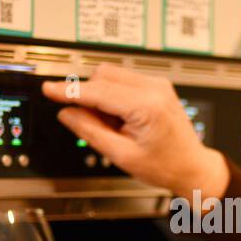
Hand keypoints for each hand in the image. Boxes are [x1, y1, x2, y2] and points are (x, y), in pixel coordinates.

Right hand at [40, 63, 228, 199]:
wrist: (191, 166)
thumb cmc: (165, 165)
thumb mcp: (121, 155)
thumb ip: (90, 131)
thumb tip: (67, 113)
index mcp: (147, 106)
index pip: (98, 90)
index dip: (69, 90)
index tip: (50, 90)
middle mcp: (154, 88)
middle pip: (102, 75)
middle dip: (89, 96)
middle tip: (95, 125)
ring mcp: (157, 84)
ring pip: (111, 75)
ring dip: (101, 95)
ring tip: (115, 125)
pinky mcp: (156, 85)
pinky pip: (122, 80)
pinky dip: (113, 96)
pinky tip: (122, 118)